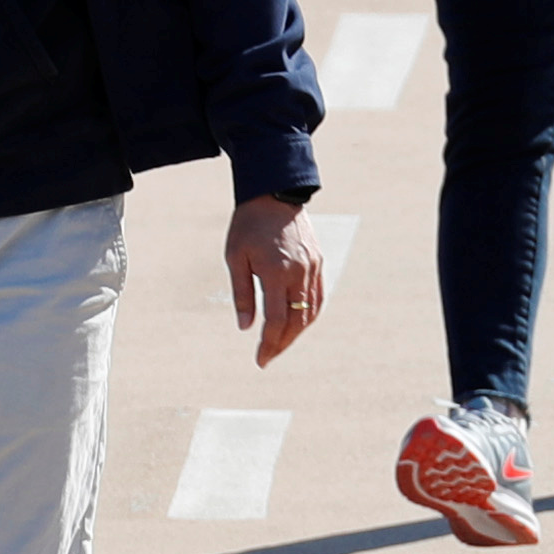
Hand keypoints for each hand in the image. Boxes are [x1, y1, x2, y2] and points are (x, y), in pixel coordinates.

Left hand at [226, 195, 324, 366]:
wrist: (274, 194)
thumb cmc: (247, 225)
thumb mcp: (235, 257)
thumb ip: (241, 294)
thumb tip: (245, 327)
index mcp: (276, 272)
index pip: (276, 320)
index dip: (269, 344)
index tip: (260, 360)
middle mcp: (299, 273)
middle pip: (296, 321)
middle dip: (282, 343)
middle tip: (268, 357)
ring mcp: (312, 268)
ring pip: (310, 311)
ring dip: (296, 332)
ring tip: (280, 344)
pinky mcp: (318, 262)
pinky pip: (317, 297)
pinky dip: (308, 314)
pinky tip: (297, 323)